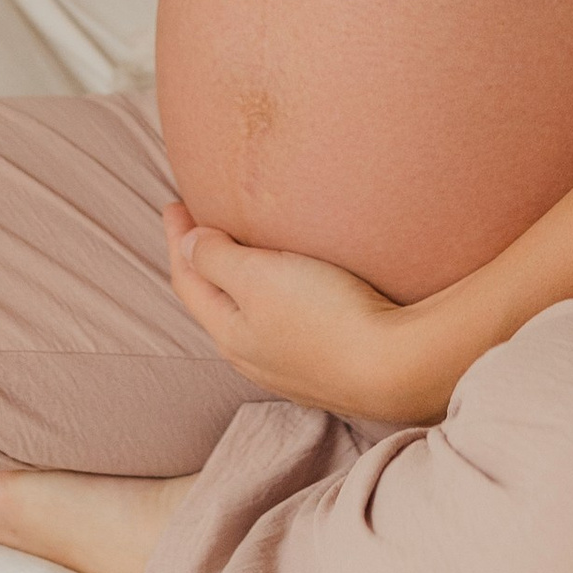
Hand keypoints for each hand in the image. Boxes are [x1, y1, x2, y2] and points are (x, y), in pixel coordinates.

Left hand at [165, 203, 437, 423]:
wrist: (397, 367)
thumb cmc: (326, 316)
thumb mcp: (259, 277)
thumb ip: (217, 258)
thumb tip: (188, 244)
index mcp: (229, 333)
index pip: (189, 281)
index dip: (178, 240)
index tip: (175, 203)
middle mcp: (253, 357)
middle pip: (214, 303)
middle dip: (202, 264)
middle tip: (198, 227)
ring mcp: (290, 368)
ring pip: (248, 318)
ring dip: (235, 284)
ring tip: (239, 258)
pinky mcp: (326, 369)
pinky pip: (282, 328)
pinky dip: (270, 301)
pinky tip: (289, 296)